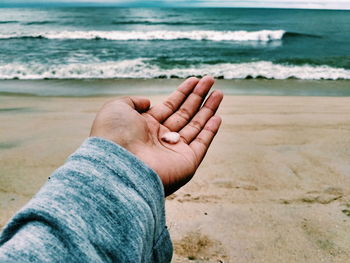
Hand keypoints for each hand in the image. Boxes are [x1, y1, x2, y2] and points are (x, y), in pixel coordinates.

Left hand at [90, 76, 222, 195]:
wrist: (118, 165)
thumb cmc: (114, 135)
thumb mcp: (117, 108)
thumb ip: (133, 101)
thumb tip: (148, 102)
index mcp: (146, 126)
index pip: (170, 106)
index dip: (183, 92)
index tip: (195, 80)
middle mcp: (161, 138)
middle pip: (185, 113)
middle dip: (198, 96)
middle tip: (211, 80)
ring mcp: (174, 151)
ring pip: (196, 126)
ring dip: (208, 109)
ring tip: (219, 92)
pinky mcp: (187, 162)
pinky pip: (202, 143)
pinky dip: (210, 131)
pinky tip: (217, 116)